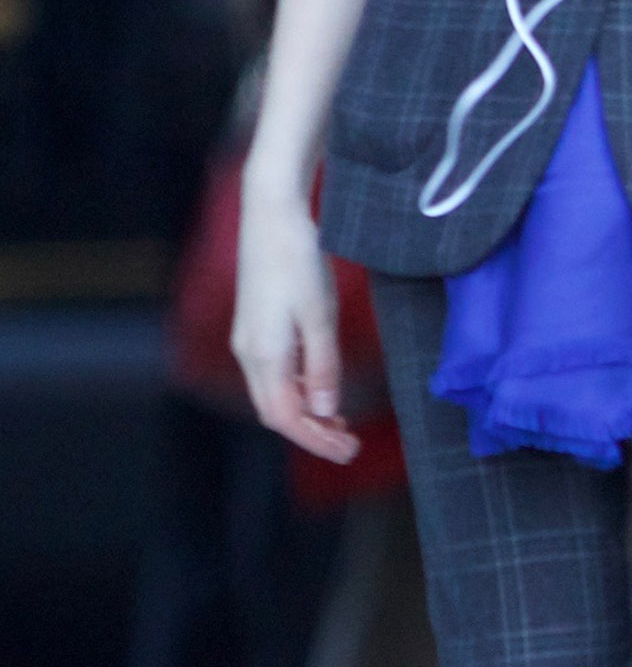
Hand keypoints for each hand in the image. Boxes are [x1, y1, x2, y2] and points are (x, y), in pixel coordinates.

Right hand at [234, 181, 360, 465]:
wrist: (270, 214)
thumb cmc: (298, 259)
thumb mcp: (320, 314)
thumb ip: (322, 365)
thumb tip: (322, 409)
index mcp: (263, 355)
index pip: (285, 417)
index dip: (315, 440)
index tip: (348, 452)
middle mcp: (248, 353)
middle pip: (275, 411)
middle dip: (311, 432)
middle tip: (349, 444)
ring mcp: (247, 340)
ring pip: (273, 394)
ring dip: (304, 413)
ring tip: (340, 423)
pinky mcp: (254, 326)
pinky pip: (273, 374)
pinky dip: (296, 390)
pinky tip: (319, 388)